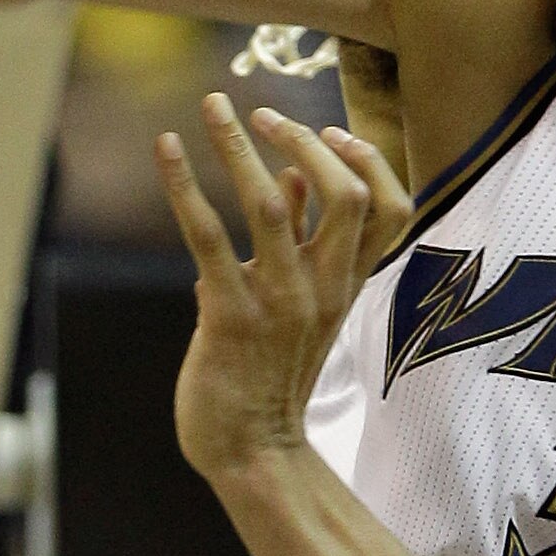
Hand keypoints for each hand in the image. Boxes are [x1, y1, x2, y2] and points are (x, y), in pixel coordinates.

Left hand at [160, 98, 412, 483]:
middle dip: (303, 138)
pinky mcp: (229, 316)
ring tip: (210, 104)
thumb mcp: (300, 307)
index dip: (368, 160)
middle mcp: (322, 289)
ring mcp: (279, 301)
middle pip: (344, 194)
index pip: (391, 208)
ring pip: (270, 201)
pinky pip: (207, 236)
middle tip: (260, 111)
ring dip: (236, 144)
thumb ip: (300, 242)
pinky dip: (183, 184)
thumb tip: (293, 177)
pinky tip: (164, 148)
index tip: (331, 130)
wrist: (252, 451)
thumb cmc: (269, 375)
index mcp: (347, 285)